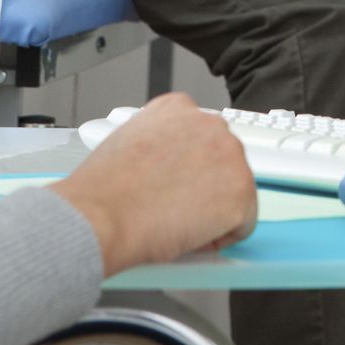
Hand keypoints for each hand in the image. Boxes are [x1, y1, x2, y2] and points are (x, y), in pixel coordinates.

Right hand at [51, 93, 256, 273]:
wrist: (100, 215)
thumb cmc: (102, 190)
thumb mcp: (125, 141)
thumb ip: (157, 143)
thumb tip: (167, 165)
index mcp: (178, 108)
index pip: (201, 136)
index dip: (188, 167)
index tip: (177, 183)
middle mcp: (209, 123)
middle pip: (223, 161)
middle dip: (204, 186)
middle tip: (175, 208)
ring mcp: (230, 155)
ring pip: (236, 191)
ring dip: (213, 210)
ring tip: (176, 223)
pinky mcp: (241, 192)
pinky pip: (244, 223)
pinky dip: (221, 237)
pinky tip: (191, 237)